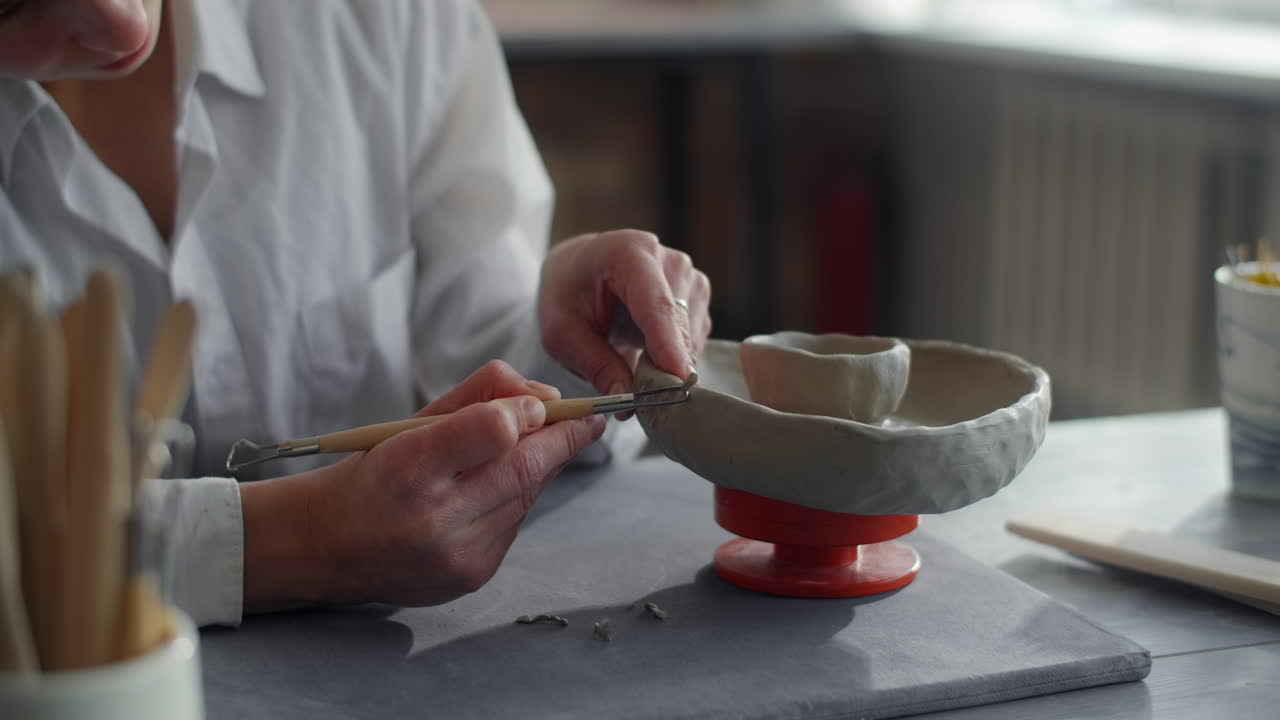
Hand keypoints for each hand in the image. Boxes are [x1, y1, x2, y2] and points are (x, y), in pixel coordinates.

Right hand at [240, 361, 604, 609]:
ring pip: (526, 496)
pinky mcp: (472, 576)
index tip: (542, 403)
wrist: (328, 547)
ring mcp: (456, 554)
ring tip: (531, 448)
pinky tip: (492, 492)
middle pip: (524, 467)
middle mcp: (433, 517)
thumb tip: (543, 397)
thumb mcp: (410, 422)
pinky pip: (514, 524)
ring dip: (539, 468)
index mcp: (408, 466)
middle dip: (563, 439)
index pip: (491, 431)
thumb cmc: (373, 474)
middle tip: (587, 418)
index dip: (526, 412)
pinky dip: (516, 500)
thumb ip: (477, 397)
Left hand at [538, 229, 710, 395]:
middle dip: (662, 369)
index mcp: (629, 252)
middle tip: (635, 399)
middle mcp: (670, 260)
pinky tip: (644, 352)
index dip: (669, 344)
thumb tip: (627, 402)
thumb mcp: (561, 333)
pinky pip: (693, 342)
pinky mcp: (698, 298)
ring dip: (665, 365)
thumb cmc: (567, 294)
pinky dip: (672, 358)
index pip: (656, 305)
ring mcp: (690, 278)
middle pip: (678, 327)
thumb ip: (595, 365)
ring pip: (690, 340)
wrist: (580, 269)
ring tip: (628, 363)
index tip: (680, 379)